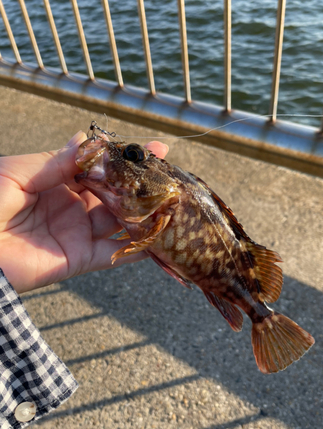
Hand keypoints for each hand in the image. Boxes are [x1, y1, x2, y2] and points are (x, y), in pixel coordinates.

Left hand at [0, 132, 168, 293]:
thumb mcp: (16, 174)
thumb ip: (55, 163)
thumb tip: (85, 140)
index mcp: (57, 183)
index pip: (99, 169)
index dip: (123, 159)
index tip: (151, 148)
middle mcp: (73, 207)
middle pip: (115, 195)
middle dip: (141, 185)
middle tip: (169, 174)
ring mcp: (78, 233)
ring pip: (120, 223)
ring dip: (144, 214)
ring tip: (172, 203)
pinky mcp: (80, 259)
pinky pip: (114, 254)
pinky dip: (136, 249)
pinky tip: (159, 239)